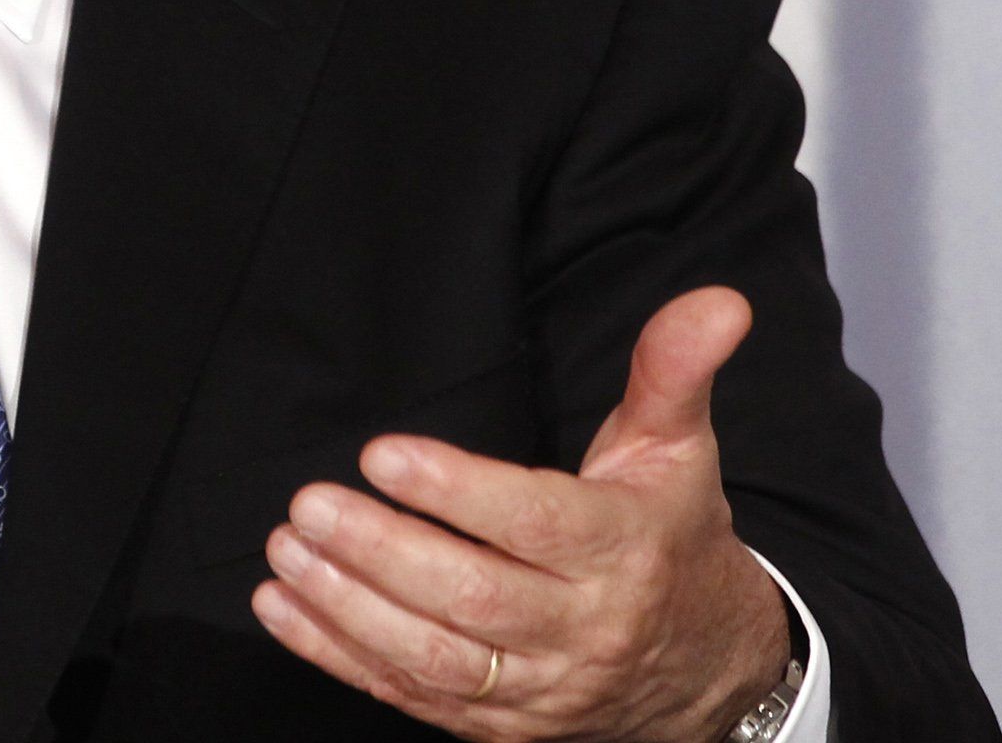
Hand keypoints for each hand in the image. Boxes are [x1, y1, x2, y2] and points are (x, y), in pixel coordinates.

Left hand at [251, 288, 793, 739]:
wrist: (707, 666)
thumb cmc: (672, 537)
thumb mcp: (679, 447)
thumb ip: (675, 369)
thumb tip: (718, 301)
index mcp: (622, 551)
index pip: (537, 524)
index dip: (458, 493)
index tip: (383, 455)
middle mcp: (583, 628)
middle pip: (475, 598)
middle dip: (383, 552)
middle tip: (311, 505)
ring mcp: (541, 686)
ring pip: (437, 658)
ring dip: (349, 608)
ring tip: (289, 551)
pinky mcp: (502, 726)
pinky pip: (413, 698)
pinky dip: (341, 657)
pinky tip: (283, 609)